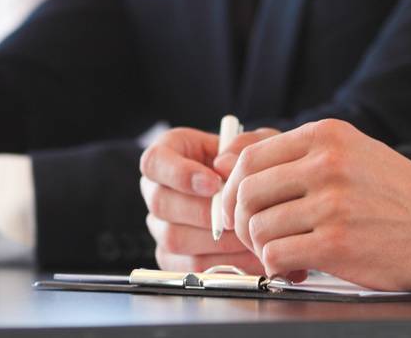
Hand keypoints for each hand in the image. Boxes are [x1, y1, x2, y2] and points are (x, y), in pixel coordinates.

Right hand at [140, 125, 278, 273]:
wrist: (256, 197)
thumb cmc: (248, 166)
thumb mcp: (252, 144)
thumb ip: (241, 146)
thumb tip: (224, 165)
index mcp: (165, 155)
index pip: (154, 162)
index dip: (179, 174)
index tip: (213, 182)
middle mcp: (155, 191)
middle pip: (160, 203)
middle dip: (203, 213)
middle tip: (236, 217)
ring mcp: (160, 226)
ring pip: (172, 238)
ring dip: (214, 241)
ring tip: (247, 237)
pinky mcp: (171, 258)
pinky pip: (186, 267)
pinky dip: (218, 265)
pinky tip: (244, 256)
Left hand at [224, 119, 410, 291]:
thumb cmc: (406, 197)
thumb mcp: (354, 154)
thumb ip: (298, 156)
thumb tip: (229, 163)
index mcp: (326, 136)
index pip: (248, 156)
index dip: (230, 187)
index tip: (233, 207)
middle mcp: (325, 163)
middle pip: (244, 192)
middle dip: (240, 221)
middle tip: (256, 238)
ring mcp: (332, 203)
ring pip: (257, 226)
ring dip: (260, 248)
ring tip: (283, 255)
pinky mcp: (338, 244)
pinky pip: (277, 256)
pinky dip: (277, 268)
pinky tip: (297, 270)